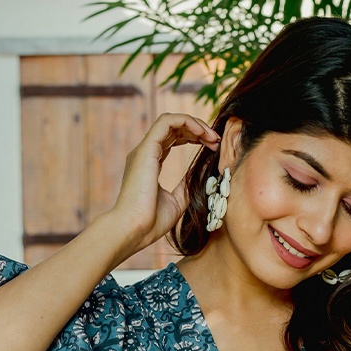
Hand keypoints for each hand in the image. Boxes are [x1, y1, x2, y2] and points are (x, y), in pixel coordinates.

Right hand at [107, 112, 220, 258]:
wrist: (134, 229)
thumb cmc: (151, 221)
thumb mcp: (177, 201)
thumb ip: (187, 185)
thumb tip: (201, 173)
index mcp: (151, 163)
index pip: (172, 139)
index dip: (193, 137)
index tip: (212, 147)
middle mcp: (146, 153)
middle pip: (173, 128)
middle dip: (197, 130)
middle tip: (216, 141)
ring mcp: (145, 149)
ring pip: (170, 121)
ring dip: (194, 124)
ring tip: (212, 136)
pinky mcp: (146, 149)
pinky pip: (166, 122)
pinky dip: (186, 121)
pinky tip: (201, 132)